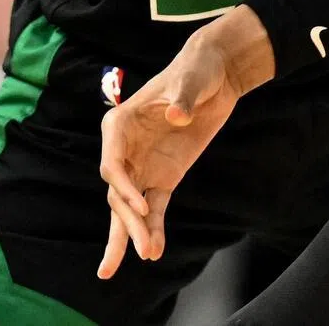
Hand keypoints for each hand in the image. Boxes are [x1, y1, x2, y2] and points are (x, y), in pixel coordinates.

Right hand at [98, 35, 239, 278]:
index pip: (111, 165)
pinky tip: (156, 250)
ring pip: (131, 207)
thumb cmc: (197, 70)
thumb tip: (176, 115)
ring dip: (136, 233)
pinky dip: (155, 227)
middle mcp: (125, 149)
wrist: (217, 75)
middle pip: (119, 192)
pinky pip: (156, 207)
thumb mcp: (191, 80)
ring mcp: (144, 165)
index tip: (141, 206)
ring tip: (148, 257)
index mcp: (120, 124)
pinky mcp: (164, 176)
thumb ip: (182, 98)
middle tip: (144, 250)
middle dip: (129, 222)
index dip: (123, 188)